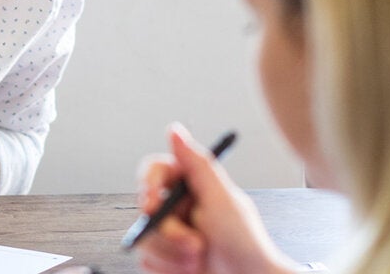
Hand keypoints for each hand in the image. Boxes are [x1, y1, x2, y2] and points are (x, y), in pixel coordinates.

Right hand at [134, 124, 292, 273]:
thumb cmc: (245, 243)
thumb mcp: (222, 199)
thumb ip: (197, 164)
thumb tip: (175, 130)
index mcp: (191, 186)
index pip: (155, 171)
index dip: (148, 185)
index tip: (153, 204)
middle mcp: (179, 208)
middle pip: (147, 211)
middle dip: (171, 233)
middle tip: (194, 243)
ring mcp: (171, 234)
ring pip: (145, 238)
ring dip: (171, 254)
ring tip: (198, 259)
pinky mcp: (166, 257)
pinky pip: (147, 260)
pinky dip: (167, 268)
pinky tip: (190, 269)